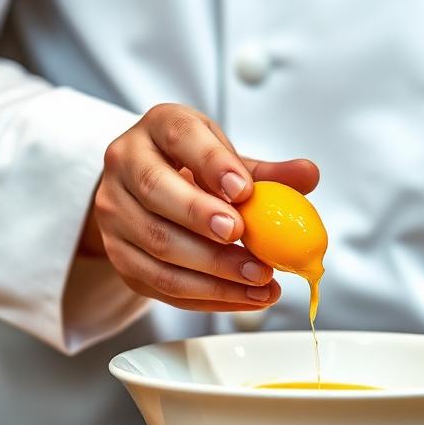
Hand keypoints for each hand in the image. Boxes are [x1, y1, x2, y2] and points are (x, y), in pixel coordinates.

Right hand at [79, 103, 318, 311]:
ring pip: (157, 244)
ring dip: (212, 268)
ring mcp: (114, 212)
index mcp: (158, 128)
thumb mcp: (227, 161)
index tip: (244, 189)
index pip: (179, 135)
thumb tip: (308, 176)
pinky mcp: (119, 255)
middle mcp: (126, 164)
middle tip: (244, 237)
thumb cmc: (192, 170)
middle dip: (202, 217)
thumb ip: (267, 172)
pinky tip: (243, 296)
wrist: (147, 194)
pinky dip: (206, 295)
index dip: (212, 162)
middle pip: (156, 191)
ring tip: (259, 277)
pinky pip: (159, 282)